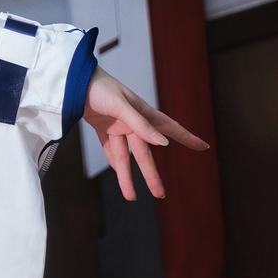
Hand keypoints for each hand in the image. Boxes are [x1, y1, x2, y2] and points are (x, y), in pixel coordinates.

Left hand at [82, 65, 209, 200]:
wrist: (74, 79)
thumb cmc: (99, 87)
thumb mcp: (120, 105)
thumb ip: (140, 124)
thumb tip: (163, 143)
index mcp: (142, 113)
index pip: (170, 128)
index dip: (187, 138)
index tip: (204, 147)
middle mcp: (132, 122)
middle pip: (144, 153)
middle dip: (152, 174)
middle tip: (160, 195)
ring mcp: (117, 125)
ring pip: (125, 156)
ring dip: (127, 176)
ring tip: (131, 197)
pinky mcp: (102, 126)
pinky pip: (110, 148)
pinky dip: (113, 160)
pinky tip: (118, 172)